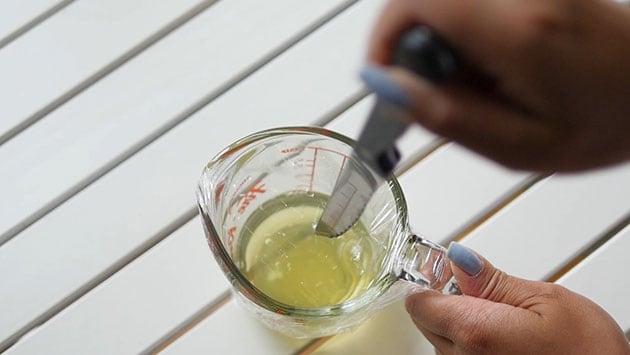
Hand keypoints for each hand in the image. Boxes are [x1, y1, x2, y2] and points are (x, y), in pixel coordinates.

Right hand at [367, 0, 629, 171]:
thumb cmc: (600, 124)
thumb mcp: (520, 146)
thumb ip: (448, 116)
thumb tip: (384, 86)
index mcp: (517, 33)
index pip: (415, 1)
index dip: (384, 36)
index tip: (386, 75)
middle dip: (413, 43)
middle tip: (442, 88)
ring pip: (445, 3)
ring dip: (440, 40)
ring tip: (476, 80)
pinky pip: (469, 4)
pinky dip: (461, 30)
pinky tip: (490, 62)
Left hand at [405, 242, 629, 353]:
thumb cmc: (588, 353)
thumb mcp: (545, 299)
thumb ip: (491, 280)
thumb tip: (456, 258)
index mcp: (474, 331)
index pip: (418, 302)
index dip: (431, 282)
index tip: (447, 273)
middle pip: (427, 322)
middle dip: (447, 303)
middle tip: (486, 295)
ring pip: (442, 343)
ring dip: (461, 327)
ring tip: (504, 322)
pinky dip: (473, 348)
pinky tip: (505, 344)